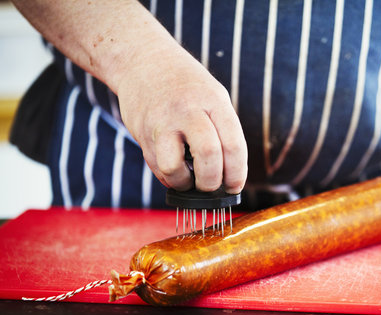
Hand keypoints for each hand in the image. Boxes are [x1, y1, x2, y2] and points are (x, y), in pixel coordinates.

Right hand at [116, 47, 247, 193]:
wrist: (142, 59)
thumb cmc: (186, 85)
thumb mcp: (213, 96)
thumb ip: (223, 131)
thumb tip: (229, 176)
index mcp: (214, 101)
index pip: (233, 145)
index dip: (237, 174)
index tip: (234, 186)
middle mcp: (188, 110)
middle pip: (208, 156)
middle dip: (212, 182)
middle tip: (212, 186)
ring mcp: (162, 122)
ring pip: (174, 168)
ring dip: (185, 184)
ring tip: (189, 180)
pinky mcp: (142, 134)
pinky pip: (157, 168)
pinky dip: (169, 178)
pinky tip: (175, 169)